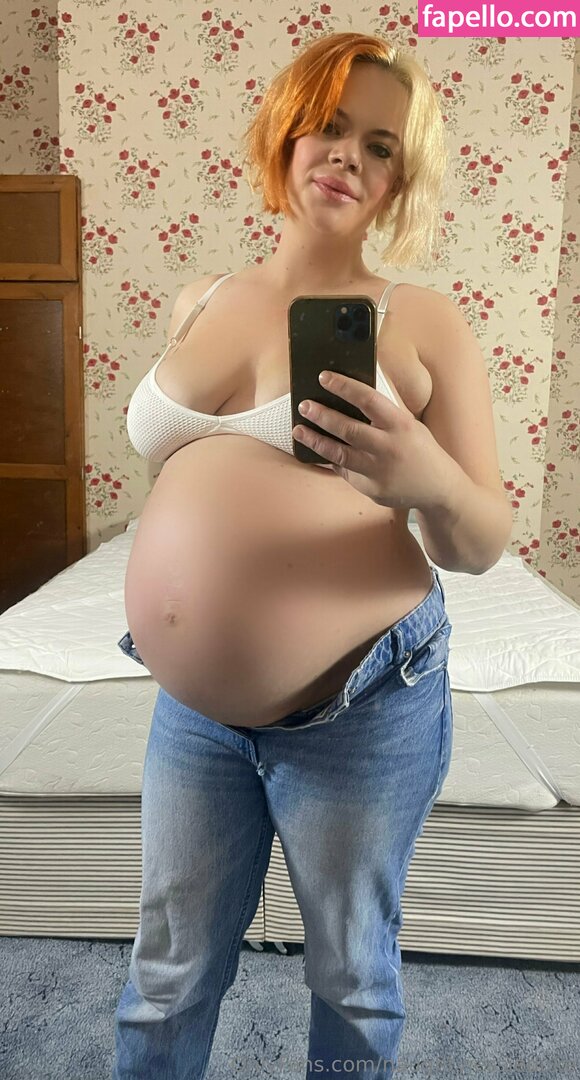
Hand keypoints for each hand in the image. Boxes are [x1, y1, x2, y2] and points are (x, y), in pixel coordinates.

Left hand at [292, 370, 450, 511]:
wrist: (439, 489)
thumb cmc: (421, 450)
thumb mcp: (409, 425)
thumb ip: (384, 415)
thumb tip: (349, 398)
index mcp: (400, 425)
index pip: (367, 399)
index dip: (343, 386)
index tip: (324, 377)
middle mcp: (389, 447)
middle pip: (348, 428)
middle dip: (322, 415)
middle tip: (304, 405)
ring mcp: (378, 470)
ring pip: (339, 453)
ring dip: (315, 440)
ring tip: (298, 430)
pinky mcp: (370, 488)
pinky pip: (344, 471)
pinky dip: (328, 459)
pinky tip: (315, 450)